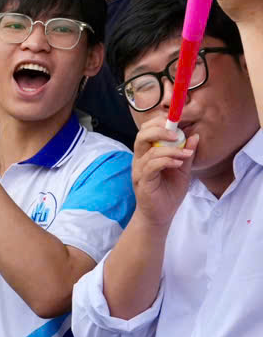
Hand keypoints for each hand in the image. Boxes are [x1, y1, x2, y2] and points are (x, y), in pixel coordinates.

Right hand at [130, 110, 200, 229]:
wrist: (160, 215)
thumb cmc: (168, 192)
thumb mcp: (182, 170)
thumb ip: (186, 153)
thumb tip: (195, 136)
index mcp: (148, 153)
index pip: (147, 130)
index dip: (159, 122)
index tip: (177, 121)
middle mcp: (140, 159)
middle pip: (142, 135)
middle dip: (160, 129)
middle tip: (177, 133)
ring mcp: (140, 170)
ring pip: (149, 150)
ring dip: (170, 149)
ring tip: (185, 154)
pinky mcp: (143, 181)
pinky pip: (152, 165)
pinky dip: (166, 161)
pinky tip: (177, 163)